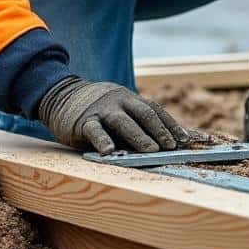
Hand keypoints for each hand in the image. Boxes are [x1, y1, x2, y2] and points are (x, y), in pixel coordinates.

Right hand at [36, 77, 190, 152]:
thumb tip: (173, 142)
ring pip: (123, 122)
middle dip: (160, 131)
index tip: (188, 140)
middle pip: (144, 114)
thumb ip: (139, 126)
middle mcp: (119, 101)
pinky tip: (110, 152)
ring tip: (150, 150)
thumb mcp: (120, 112)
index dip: (172, 125)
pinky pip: (94, 131)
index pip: (156, 110)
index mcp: (131, 99)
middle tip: (172, 147)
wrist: (60, 96)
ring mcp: (101, 110)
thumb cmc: (99, 111)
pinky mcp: (82, 121)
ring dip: (139, 136)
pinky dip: (103, 141)